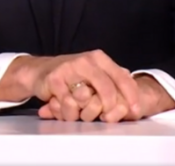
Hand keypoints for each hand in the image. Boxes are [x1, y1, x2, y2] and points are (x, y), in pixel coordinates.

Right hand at [22, 50, 142, 122]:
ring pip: (86, 99)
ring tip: (79, 110)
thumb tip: (133, 84)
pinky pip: (68, 103)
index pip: (121, 76)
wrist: (40, 71)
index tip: (135, 109)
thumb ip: (114, 76)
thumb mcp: (95, 71)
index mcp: (99, 58)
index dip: (131, 95)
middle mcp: (86, 60)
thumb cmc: (71, 75)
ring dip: (84, 111)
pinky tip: (65, 109)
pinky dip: (69, 111)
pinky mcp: (55, 79)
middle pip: (107, 88)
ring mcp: (69, 68)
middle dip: (110, 106)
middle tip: (107, 116)